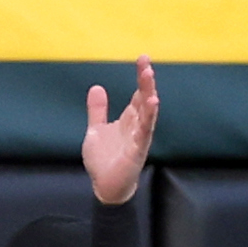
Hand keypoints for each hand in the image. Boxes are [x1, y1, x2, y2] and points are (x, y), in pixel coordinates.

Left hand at [82, 54, 158, 201]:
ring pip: (147, 112)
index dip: (141, 78)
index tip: (143, 59)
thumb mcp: (96, 130)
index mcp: (129, 120)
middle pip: (145, 99)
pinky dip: (148, 118)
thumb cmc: (104, 161)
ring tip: (149, 76)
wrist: (105, 187)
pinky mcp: (137, 151)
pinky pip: (144, 132)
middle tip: (146, 62)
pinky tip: (152, 105)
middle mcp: (137, 126)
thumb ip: (98, 111)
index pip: (138, 94)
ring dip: (149, 94)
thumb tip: (96, 87)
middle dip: (146, 81)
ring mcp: (139, 138)